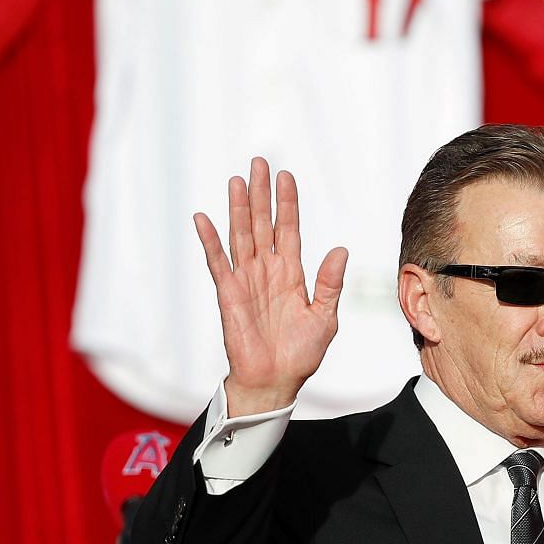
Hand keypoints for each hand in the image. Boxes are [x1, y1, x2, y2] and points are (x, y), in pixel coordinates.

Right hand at [192, 157, 347, 415]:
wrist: (276, 380)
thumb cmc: (301, 353)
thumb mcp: (325, 317)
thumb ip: (329, 283)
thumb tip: (340, 250)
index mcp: (292, 274)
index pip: (289, 230)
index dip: (287, 204)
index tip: (286, 176)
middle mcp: (268, 271)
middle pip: (263, 224)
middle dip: (262, 194)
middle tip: (259, 162)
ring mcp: (247, 280)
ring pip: (241, 236)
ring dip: (239, 209)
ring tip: (237, 180)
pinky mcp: (229, 294)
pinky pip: (218, 262)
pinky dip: (210, 241)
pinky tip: (204, 218)